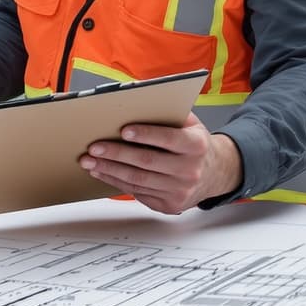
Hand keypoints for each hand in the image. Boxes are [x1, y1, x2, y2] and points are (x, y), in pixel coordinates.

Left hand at [79, 118, 242, 213]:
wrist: (215, 174)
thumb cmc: (194, 144)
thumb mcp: (191, 124)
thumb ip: (169, 113)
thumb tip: (135, 100)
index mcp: (196, 145)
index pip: (169, 139)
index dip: (146, 134)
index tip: (123, 130)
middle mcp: (190, 170)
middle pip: (147, 162)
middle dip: (117, 154)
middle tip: (94, 147)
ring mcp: (180, 191)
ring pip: (138, 180)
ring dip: (109, 170)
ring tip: (90, 161)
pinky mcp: (169, 205)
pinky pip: (137, 193)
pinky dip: (116, 182)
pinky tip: (102, 173)